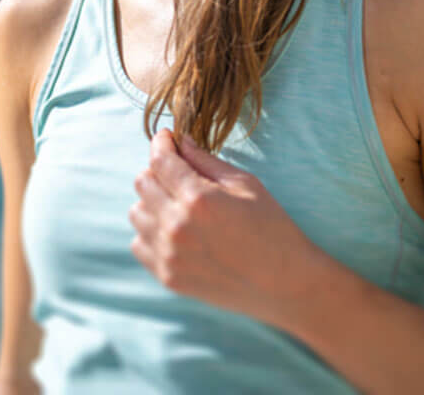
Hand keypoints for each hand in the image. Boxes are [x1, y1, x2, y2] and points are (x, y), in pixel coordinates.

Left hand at [127, 129, 327, 328]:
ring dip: (152, 202)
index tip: (167, 138)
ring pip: (137, 213)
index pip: (160, 161)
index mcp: (198, 199)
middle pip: (143, 183)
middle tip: (178, 173)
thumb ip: (206, 161)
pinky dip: (151, 233)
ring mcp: (170, 255)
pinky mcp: (169, 278)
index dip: (161, 143)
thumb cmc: (273, 229)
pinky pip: (139, 244)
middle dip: (158, 171)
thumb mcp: (246, 184)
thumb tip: (180, 141)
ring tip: (178, 205)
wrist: (287, 285)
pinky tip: (175, 231)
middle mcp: (177, 227)